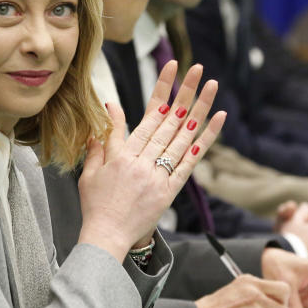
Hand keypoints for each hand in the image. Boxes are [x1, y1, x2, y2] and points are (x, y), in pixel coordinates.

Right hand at [77, 62, 225, 260]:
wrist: (106, 238)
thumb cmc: (96, 205)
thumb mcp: (91, 170)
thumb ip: (102, 140)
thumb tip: (109, 108)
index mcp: (122, 155)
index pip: (147, 116)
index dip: (162, 91)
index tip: (172, 69)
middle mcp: (141, 162)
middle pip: (168, 121)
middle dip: (185, 93)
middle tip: (198, 70)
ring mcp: (157, 176)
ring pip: (182, 137)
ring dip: (199, 110)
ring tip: (212, 87)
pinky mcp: (170, 191)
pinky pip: (190, 163)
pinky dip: (204, 142)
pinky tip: (216, 122)